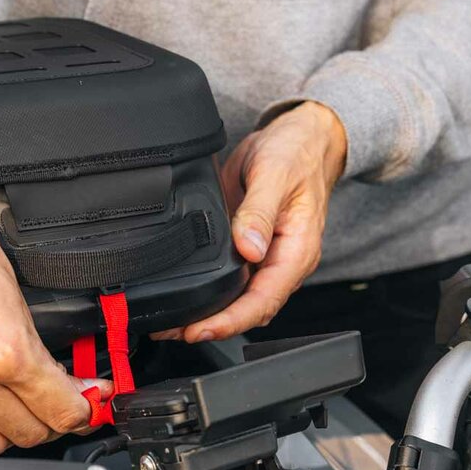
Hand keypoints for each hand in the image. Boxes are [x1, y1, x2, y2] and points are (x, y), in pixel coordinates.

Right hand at [0, 190, 107, 456]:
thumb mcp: (16, 295)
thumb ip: (39, 349)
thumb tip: (64, 384)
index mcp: (6, 352)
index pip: (61, 412)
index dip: (84, 411)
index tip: (88, 406)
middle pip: (28, 435)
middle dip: (49, 421)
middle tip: (53, 403)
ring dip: (7, 430)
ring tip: (14, 406)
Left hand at [157, 102, 347, 341]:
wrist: (299, 138)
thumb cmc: (296, 153)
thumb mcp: (276, 174)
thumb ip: (260, 212)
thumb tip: (249, 248)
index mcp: (297, 251)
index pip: (264, 300)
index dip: (231, 321)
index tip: (201, 330)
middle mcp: (282, 262)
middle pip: (249, 310)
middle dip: (213, 327)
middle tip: (172, 331)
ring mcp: (265, 258)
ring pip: (239, 300)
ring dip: (207, 315)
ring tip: (171, 323)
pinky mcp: (249, 250)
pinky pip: (231, 281)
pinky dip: (208, 294)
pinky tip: (184, 297)